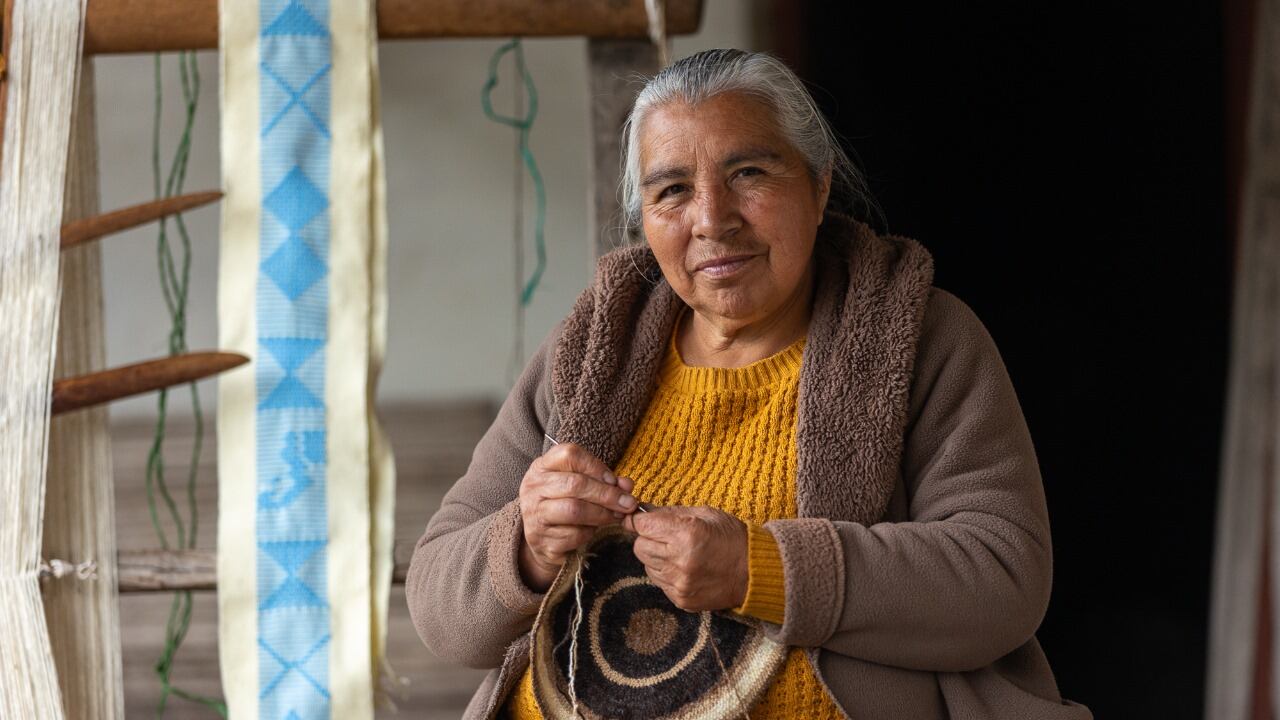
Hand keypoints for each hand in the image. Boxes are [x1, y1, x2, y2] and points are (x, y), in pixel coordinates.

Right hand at [518, 442, 637, 590]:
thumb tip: (627, 485)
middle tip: (627, 503)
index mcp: (542, 467)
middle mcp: (534, 488)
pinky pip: (573, 534)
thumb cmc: (562, 504)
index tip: (613, 480)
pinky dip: (589, 533)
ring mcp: (534, 514)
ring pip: (574, 510)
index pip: (569, 454)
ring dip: (602, 514)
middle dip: (607, 494)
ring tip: (616, 516)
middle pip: (574, 484)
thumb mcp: (579, 486)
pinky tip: (593, 530)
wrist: (540, 539)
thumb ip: (603, 481)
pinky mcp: (541, 539)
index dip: (596, 466)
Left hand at [622, 506, 748, 611]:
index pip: (642, 525)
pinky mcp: (680, 599)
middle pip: (639, 546)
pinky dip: (666, 573)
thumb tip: (642, 511)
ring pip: (647, 565)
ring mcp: (679, 583)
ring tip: (679, 553)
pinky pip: (659, 581)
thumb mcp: (705, 514)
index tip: (644, 520)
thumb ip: (670, 513)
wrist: (754, 571)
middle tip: (667, 536)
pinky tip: (684, 567)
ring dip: (657, 557)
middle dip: (649, 538)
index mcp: (686, 534)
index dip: (641, 520)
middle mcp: (680, 561)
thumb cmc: (731, 537)